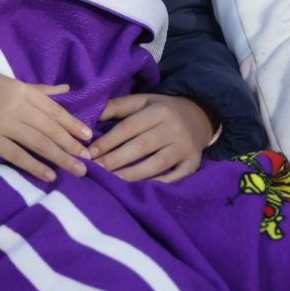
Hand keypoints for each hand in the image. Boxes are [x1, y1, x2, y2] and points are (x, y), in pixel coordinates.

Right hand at [0, 69, 91, 181]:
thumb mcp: (6, 81)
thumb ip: (36, 89)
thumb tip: (65, 89)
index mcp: (20, 89)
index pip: (53, 109)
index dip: (72, 124)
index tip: (87, 137)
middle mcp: (15, 105)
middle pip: (49, 128)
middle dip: (71, 144)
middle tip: (89, 159)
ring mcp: (1, 123)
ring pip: (38, 142)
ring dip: (60, 157)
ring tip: (77, 170)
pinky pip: (16, 155)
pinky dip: (34, 166)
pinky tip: (49, 175)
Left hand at [89, 94, 212, 181]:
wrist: (199, 116)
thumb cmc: (162, 110)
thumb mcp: (143, 101)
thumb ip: (118, 106)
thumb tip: (90, 114)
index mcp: (159, 110)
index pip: (129, 127)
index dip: (109, 141)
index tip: (90, 153)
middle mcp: (173, 127)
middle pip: (142, 146)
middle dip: (116, 159)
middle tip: (96, 170)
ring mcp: (185, 146)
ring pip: (158, 163)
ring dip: (134, 174)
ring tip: (113, 182)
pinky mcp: (194, 162)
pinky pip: (177, 176)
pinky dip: (161, 183)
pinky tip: (142, 189)